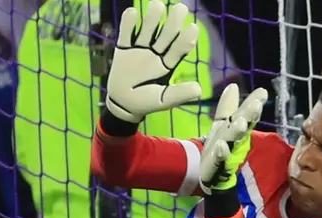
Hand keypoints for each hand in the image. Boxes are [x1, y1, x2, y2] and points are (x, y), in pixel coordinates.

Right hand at [104, 0, 202, 123]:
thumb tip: (199, 89)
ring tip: (158, 5)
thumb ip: (178, 94)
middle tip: (181, 8)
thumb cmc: (145, 102)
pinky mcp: (123, 49)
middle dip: (173, 22)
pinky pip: (126, 34)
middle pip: (166, 35)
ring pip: (147, 30)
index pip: (179, 49)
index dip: (185, 39)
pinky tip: (132, 12)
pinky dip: (128, 24)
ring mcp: (140, 48)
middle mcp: (156, 52)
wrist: (122, 104)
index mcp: (168, 63)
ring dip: (152, 18)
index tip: (193, 28)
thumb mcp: (162, 100)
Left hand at [198, 84, 268, 192]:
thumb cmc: (219, 147)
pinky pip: (219, 160)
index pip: (247, 114)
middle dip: (249, 115)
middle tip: (256, 105)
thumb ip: (228, 107)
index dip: (253, 103)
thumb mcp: (222, 125)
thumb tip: (233, 85)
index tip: (262, 92)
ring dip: (238, 132)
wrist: (210, 175)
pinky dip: (221, 153)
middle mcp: (235, 141)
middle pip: (243, 126)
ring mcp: (227, 154)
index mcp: (236, 129)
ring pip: (233, 142)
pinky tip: (221, 146)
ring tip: (241, 123)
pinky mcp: (217, 167)